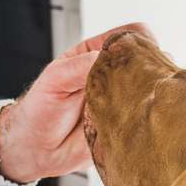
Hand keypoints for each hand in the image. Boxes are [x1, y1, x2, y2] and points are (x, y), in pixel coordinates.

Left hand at [0, 22, 155, 182]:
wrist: (35, 149)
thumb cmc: (39, 110)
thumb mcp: (54, 80)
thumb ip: (80, 66)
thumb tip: (107, 57)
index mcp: (96, 54)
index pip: (127, 36)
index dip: (139, 41)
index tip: (141, 55)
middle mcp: (113, 75)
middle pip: (146, 60)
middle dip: (151, 68)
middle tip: (141, 83)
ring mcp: (122, 99)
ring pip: (150, 88)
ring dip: (150, 93)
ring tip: (136, 103)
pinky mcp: (126, 124)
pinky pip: (145, 117)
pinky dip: (147, 117)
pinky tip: (138, 120)